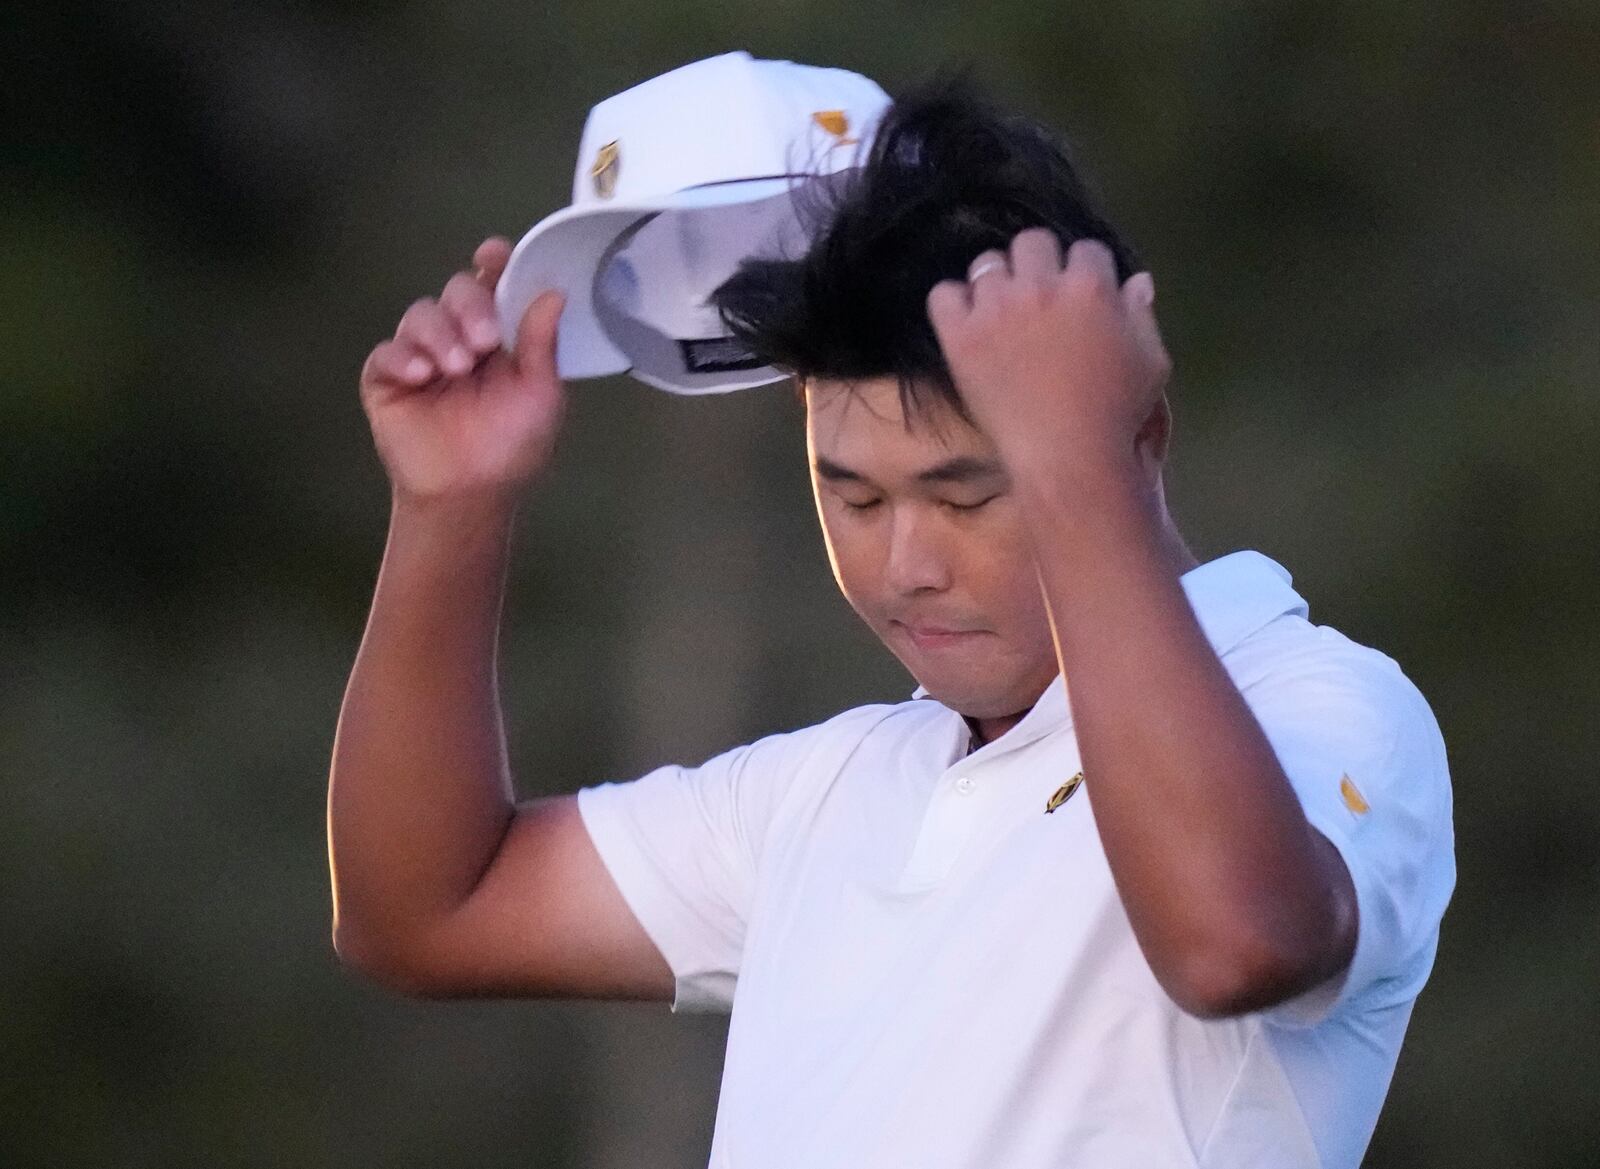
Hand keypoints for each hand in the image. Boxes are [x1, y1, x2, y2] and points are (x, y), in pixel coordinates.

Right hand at [359, 236, 566, 508]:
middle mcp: (460, 337)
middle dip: (470, 306)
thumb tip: (553, 293)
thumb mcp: (540, 394)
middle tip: (484, 341)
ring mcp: (421, 354)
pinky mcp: (387, 377)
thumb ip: (542, 343)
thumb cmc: (510, 446)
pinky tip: (421, 375)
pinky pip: (387, 350)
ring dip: (440, 334)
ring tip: (456, 369)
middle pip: (457, 290)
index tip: (493, 255)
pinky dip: (404, 356)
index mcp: (499, 336)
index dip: (494, 263)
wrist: (470, 492)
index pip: (494, 285)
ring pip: (421, 314)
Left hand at [926, 229, 1169, 484]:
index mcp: (1092, 286)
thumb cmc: (1117, 415)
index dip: (1083, 273)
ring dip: (996, 283)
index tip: (1077, 299)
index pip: (1085, 249)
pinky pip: (943, 294)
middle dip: (1038, 265)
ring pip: (986, 264)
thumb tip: (1135, 281)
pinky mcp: (961, 336)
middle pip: (1032, 242)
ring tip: (1001, 315)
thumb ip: (1141, 315)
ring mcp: (997, 309)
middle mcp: (1041, 286)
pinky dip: (953, 304)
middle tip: (1037, 300)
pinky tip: (966, 324)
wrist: (1067, 458)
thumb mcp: (1151, 362)